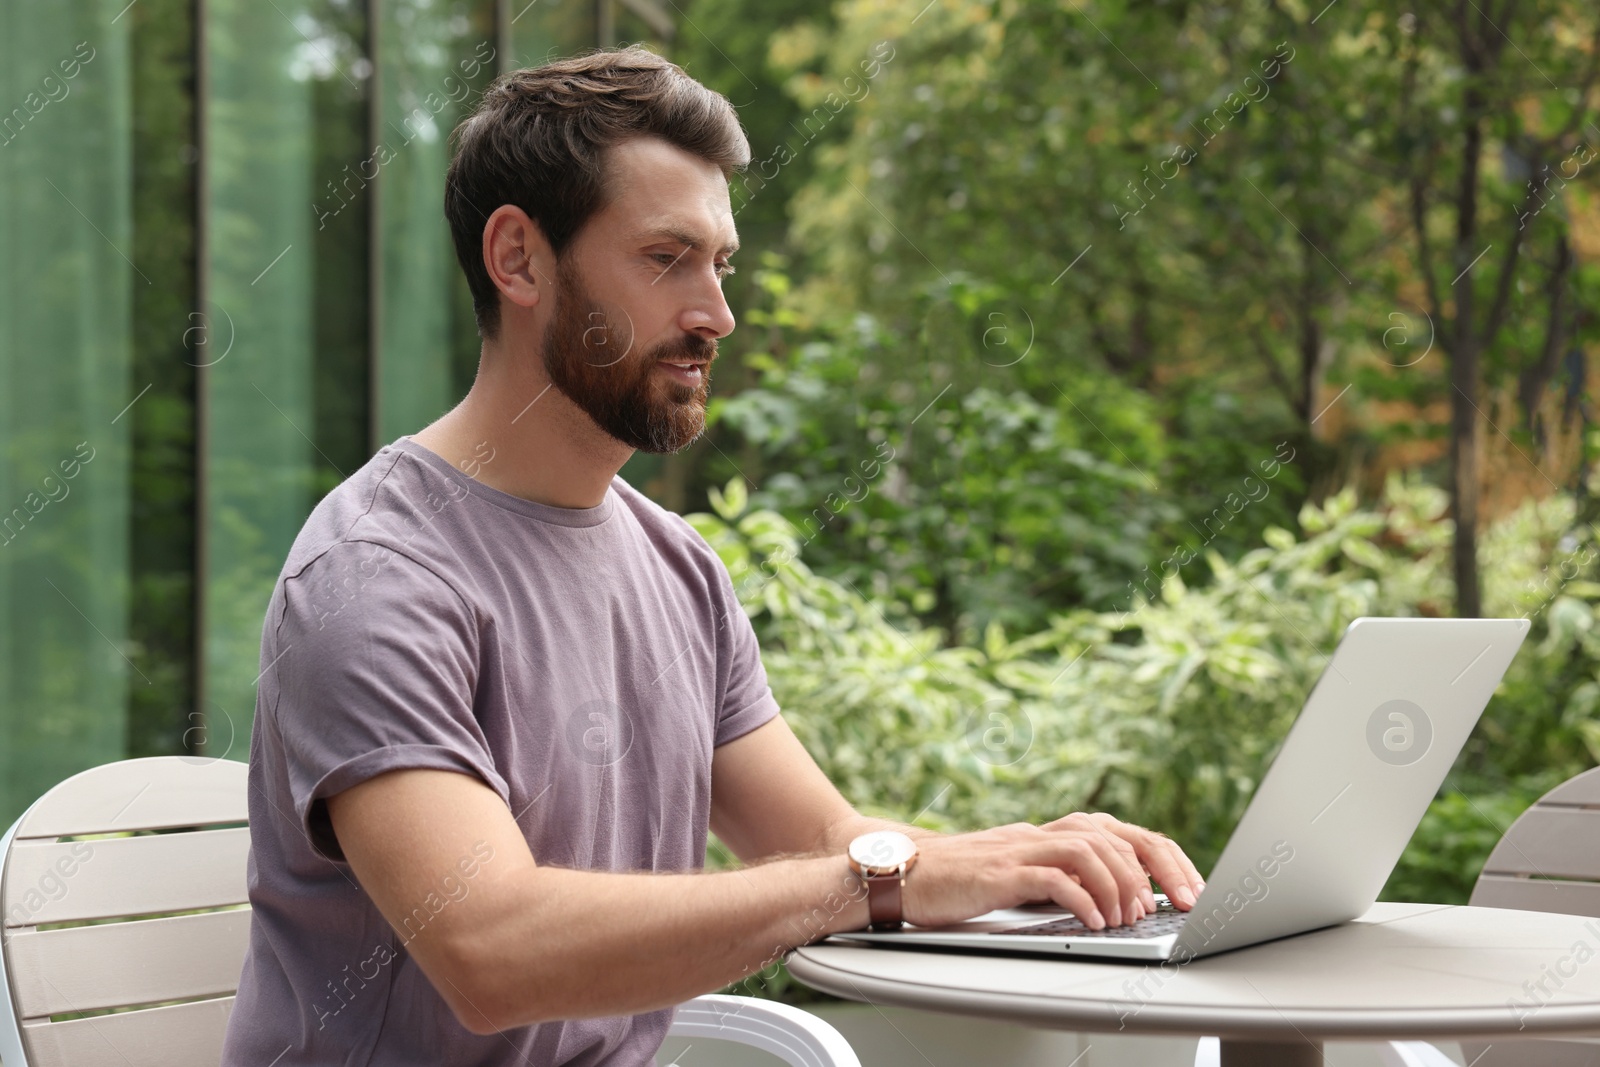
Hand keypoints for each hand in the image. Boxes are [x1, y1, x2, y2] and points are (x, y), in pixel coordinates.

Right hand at [896, 815, 1203, 930]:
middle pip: (1116, 834)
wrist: (904, 872)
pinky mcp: (1000, 871)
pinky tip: (1094, 921)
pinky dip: (1082, 898)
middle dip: (1157, 869)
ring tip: (1130, 917)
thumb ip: (1062, 876)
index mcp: (1052, 832)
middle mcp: (1041, 832)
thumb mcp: (1023, 872)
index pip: (1124, 832)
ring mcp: (1020, 848)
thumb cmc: (962, 879)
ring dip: (1120, 885)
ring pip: (1089, 849)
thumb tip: (1116, 897)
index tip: (1190, 889)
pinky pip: (1052, 878)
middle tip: (1176, 904)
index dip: (1165, 858)